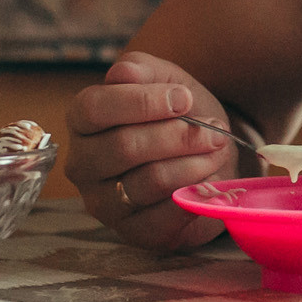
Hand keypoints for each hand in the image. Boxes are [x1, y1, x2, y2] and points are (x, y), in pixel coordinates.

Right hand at [64, 52, 235, 248]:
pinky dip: (196, 193)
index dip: (142, 101)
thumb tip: (123, 73)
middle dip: (179, 135)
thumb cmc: (179, 115)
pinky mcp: (133, 232)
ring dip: (194, 163)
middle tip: (216, 131)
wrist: (207, 155)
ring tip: (218, 150)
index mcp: (83, 121)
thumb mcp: (165, 80)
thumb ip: (143, 69)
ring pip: (150, 180)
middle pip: (124, 147)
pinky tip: (213, 179)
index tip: (184, 98)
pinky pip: (166, 215)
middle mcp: (83, 164)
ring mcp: (104, 202)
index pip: (94, 108)